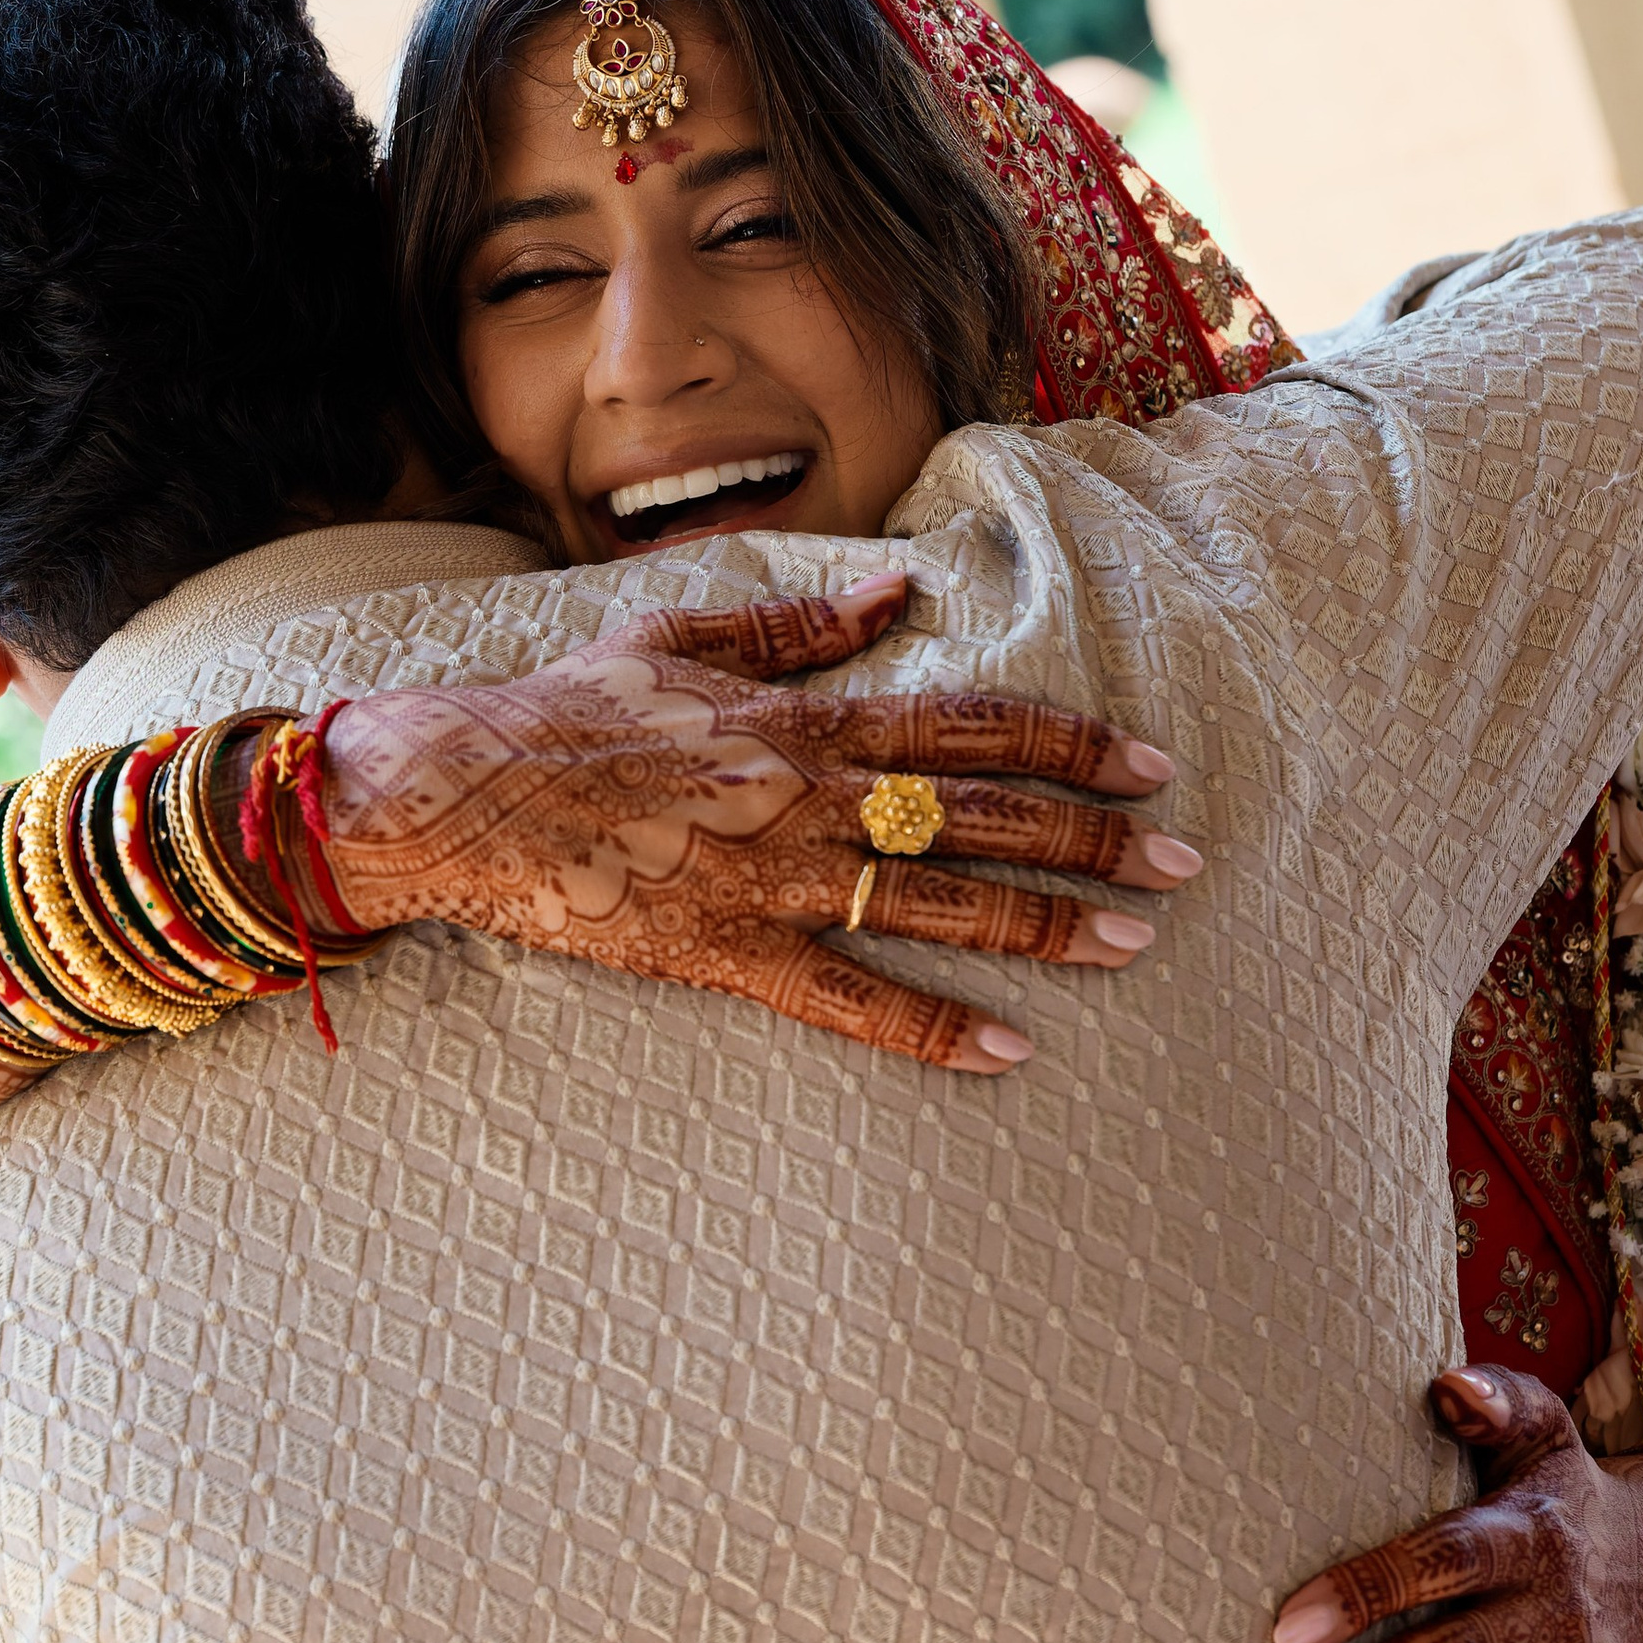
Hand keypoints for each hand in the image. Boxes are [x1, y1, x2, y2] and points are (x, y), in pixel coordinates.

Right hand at [257, 572, 1200, 1071]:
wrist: (457, 792)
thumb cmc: (561, 713)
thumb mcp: (679, 642)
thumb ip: (796, 629)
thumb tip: (895, 590)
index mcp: (804, 718)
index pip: (971, 721)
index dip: (1072, 739)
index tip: (1149, 760)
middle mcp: (809, 794)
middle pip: (984, 812)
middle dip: (1096, 836)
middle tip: (1185, 861)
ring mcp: (773, 877)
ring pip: (940, 903)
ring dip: (1048, 924)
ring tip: (1135, 944)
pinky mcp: (728, 951)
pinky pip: (849, 997)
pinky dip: (934, 1027)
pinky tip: (1009, 1052)